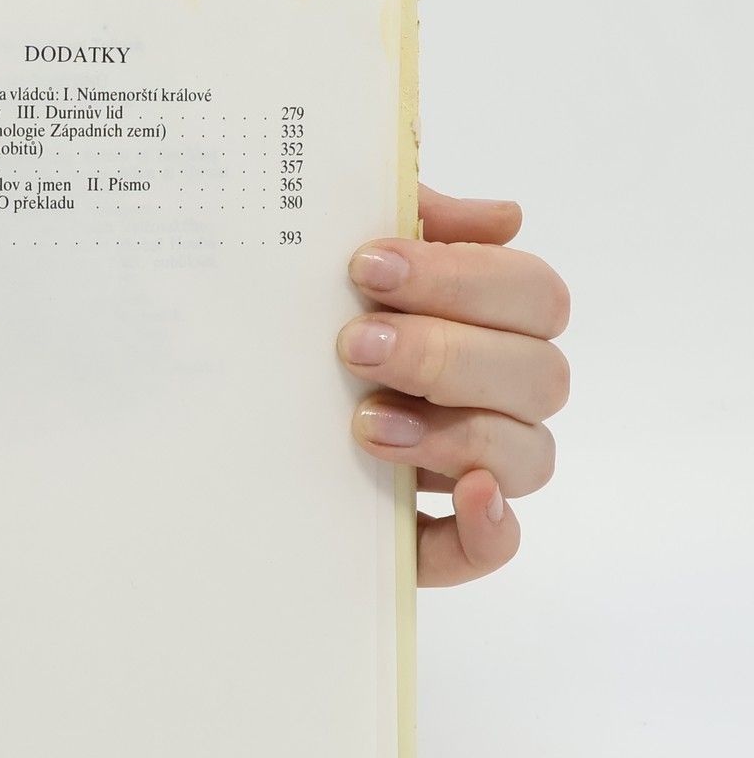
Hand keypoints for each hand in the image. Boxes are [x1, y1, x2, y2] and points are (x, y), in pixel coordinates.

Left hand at [339, 183, 568, 586]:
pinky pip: (493, 546)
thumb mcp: (336, 250)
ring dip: (455, 436)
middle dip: (446, 354)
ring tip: (364, 423)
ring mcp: (474, 465)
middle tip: (354, 345)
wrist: (220, 404)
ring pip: (529, 456)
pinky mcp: (435, 534)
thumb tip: (504, 215)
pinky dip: (489, 528)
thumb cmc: (299, 310)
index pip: (532, 292)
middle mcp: (496, 391)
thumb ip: (408, 211)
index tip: (368, 266)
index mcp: (486, 316)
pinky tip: (463, 497)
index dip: (464, 277)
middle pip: (538, 374)